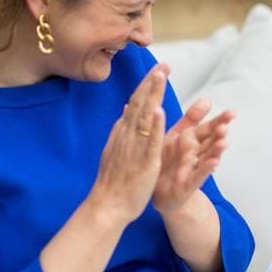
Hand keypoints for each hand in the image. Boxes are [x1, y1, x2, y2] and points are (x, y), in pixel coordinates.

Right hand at [87, 64, 167, 224]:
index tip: (158, 69)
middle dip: (152, 83)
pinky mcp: (144, 162)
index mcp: (123, 133)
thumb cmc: (114, 181)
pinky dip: (154, 125)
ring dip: (153, 95)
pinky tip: (159, 110)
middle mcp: (127, 136)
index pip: (136, 103)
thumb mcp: (116, 148)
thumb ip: (122, 128)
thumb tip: (127, 107)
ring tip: (161, 76)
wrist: (107, 206)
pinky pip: (149, 141)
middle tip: (164, 65)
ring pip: (144, 117)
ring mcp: (135, 148)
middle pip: (140, 104)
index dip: (147, 85)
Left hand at [152, 97, 233, 212]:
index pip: (208, 129)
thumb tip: (207, 100)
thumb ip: (192, 118)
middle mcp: (196, 154)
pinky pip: (198, 175)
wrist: (159, 192)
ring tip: (223, 142)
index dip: (220, 121)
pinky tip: (214, 162)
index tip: (232, 113)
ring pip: (208, 157)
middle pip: (211, 142)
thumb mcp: (176, 135)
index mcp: (192, 141)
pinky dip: (206, 168)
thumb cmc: (168, 163)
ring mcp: (194, 169)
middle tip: (225, 127)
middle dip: (219, 135)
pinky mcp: (189, 184)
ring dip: (216, 151)